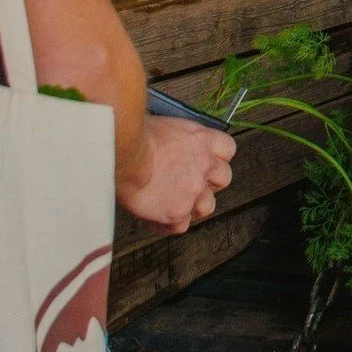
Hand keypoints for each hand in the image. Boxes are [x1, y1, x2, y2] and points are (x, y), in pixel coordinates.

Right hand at [119, 116, 234, 233]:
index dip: (217, 158)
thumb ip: (180, 140)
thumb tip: (175, 148)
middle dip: (209, 183)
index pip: (227, 149)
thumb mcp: (166, 125)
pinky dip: (167, 223)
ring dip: (192, 206)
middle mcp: (204, 164)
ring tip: (170, 202)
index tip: (206, 162)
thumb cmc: (136, 134)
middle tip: (189, 184)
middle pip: (223, 179)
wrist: (124, 151)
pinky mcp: (178, 212)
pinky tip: (153, 216)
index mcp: (202, 139)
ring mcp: (194, 190)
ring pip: (207, 207)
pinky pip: (180, 226)